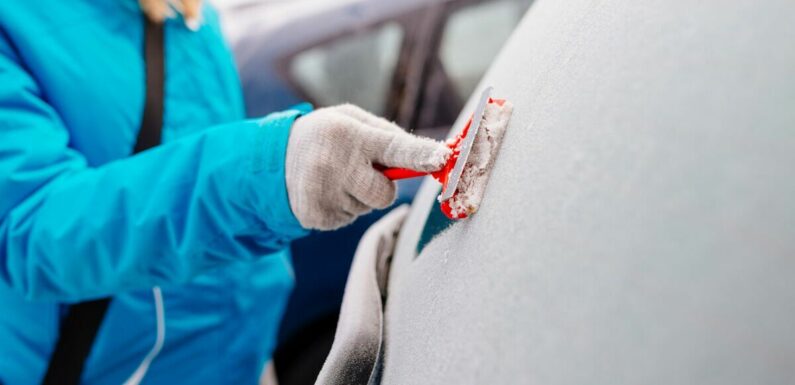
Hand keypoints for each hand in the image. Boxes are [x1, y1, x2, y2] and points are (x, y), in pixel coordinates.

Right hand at [285, 104, 450, 229]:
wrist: (275, 157)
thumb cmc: (328, 135)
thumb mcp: (353, 120)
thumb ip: (389, 137)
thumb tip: (432, 157)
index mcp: (348, 134)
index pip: (393, 147)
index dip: (421, 155)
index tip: (443, 158)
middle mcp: (333, 164)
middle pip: (384, 194)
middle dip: (380, 185)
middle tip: (358, 169)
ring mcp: (321, 194)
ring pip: (366, 208)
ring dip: (358, 196)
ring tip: (335, 177)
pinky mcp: (315, 216)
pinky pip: (349, 219)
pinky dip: (343, 208)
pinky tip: (326, 192)